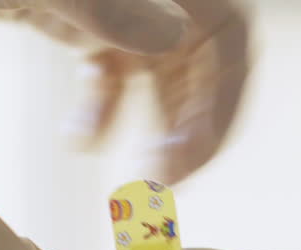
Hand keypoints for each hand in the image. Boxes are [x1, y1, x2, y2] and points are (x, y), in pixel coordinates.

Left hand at [0, 0, 249, 183]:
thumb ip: (102, 6)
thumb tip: (176, 37)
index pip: (229, 31)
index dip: (225, 99)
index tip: (190, 159)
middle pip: (203, 54)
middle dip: (193, 120)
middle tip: (166, 181)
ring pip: (162, 66)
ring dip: (157, 121)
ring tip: (140, 174)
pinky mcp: (71, 12)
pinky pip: (113, 63)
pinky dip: (106, 106)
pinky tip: (78, 141)